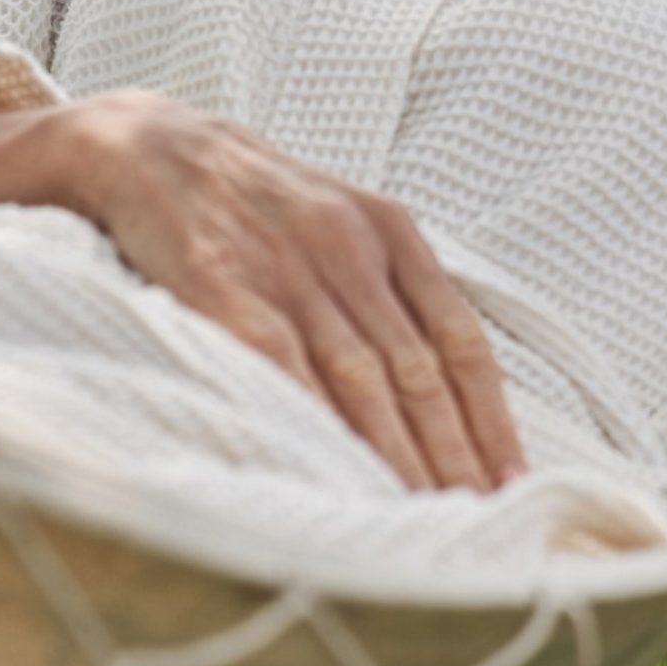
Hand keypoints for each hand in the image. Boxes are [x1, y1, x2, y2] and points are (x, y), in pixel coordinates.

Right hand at [40, 91, 527, 494]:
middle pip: (417, 370)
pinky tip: (339, 476)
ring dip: (397, 457)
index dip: (490, 414)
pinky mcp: (225, 292)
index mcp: (388, 229)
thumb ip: (394, 281)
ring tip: (424, 518)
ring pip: (361, 380)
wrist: (152, 146)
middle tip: (482, 519)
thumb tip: (449, 377)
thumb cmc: (258, 197)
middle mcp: (348, 248)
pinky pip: (284, 372)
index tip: (513, 476)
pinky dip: (316, 428)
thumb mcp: (342, 213)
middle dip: (454, 453)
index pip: (459, 337)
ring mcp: (288, 272)